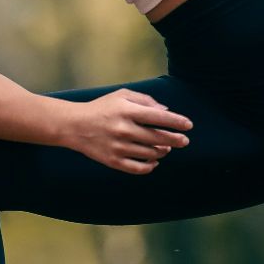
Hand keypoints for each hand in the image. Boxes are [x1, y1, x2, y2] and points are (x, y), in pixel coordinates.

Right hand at [59, 89, 192, 174]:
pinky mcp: (113, 161)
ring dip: (163, 151)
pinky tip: (154, 160)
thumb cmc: (102, 107)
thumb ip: (145, 100)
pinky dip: (150, 166)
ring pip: (150, 154)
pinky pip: (138, 168)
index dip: (176, 122)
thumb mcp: (122, 95)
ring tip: (166, 148)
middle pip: (158, 138)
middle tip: (184, 141)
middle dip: (176, 140)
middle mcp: (123, 129)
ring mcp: (118, 147)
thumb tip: (166, 111)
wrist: (74, 125)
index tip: (189, 125)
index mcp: (127, 111)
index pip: (158, 117)